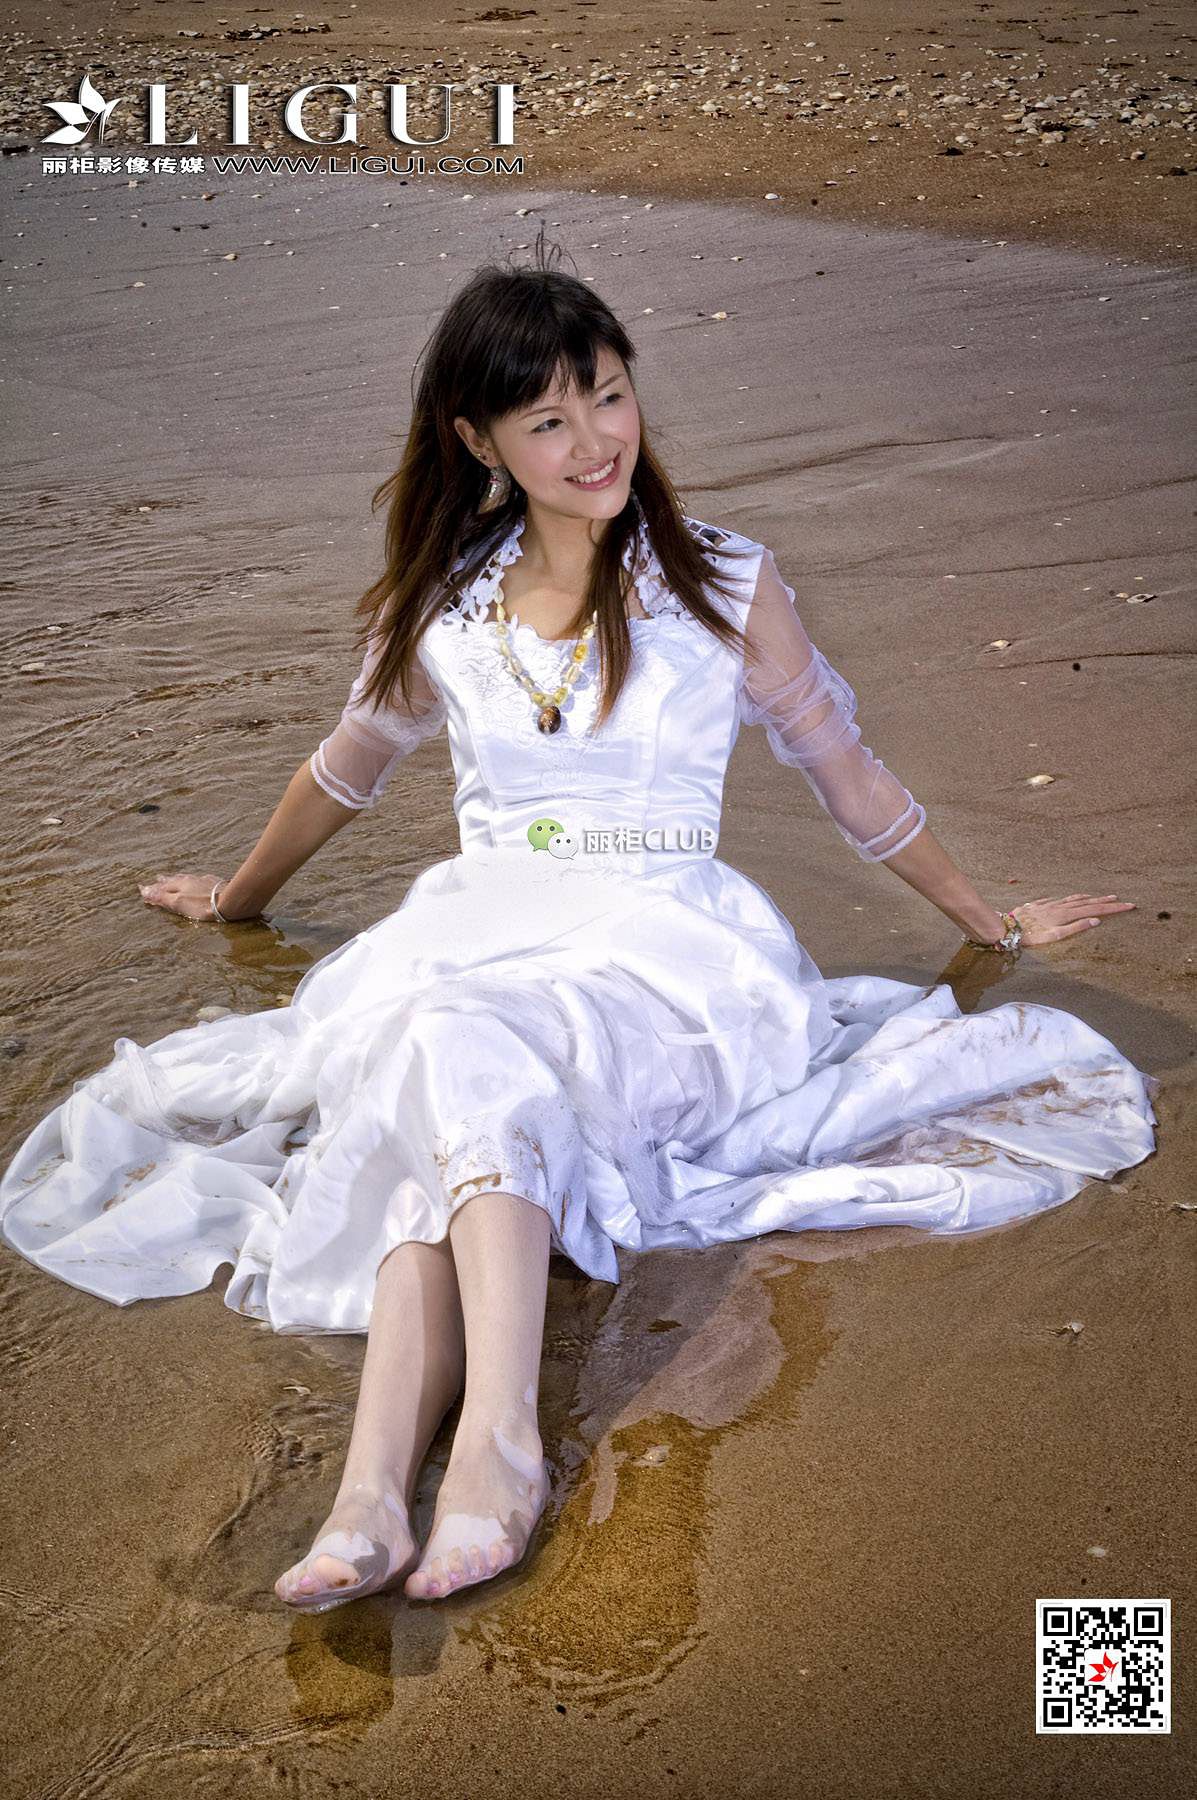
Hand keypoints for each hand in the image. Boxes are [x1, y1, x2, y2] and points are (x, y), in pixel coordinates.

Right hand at [138, 871, 226, 921]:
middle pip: (174, 880)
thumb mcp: (178, 903)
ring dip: (179, 878)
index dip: (152, 889)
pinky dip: (195, 880)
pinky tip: (199, 880)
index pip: (161, 887)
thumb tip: (145, 891)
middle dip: (165, 881)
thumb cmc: (201, 905)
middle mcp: (190, 880)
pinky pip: (201, 879)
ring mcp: (203, 881)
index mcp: (179, 885)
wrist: (228, 901)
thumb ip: (162, 897)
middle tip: (158, 879)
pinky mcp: (215, 883)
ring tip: (174, 877)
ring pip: (187, 878)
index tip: (143, 889)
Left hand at [1009, 893, 1135, 946]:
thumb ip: (1075, 928)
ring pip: (1073, 899)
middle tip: (1120, 899)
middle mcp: (1060, 907)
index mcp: (1066, 915)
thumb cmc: (1030, 937)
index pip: (1095, 911)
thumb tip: (1095, 921)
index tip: (1128, 905)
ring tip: (1099, 897)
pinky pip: (1059, 899)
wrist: (1007, 928)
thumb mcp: (1055, 937)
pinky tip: (1070, 898)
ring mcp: (1050, 905)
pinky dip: (1069, 898)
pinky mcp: (1039, 905)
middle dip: (1105, 902)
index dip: (1112, 909)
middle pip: (1087, 903)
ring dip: (1088, 898)